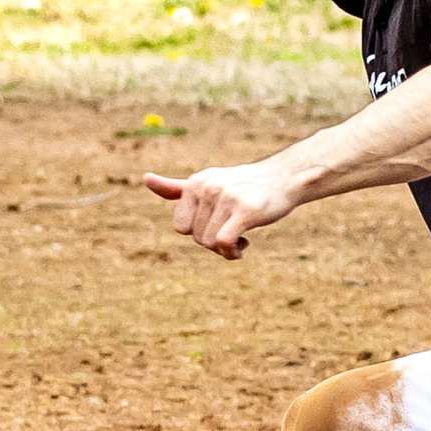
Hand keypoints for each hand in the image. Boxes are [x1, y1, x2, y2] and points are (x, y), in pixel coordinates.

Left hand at [145, 161, 301, 258]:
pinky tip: (244, 246)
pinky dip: (232, 252)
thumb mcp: (210, 182)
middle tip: (233, 235)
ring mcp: (226, 198)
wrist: (285, 178)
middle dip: (213, 243)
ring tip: (241, 241)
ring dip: (226, 250)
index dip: (199, 234)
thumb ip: (177, 188)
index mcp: (196, 182)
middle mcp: (208, 187)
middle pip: (196, 237)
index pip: (181, 227)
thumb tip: (145, 179)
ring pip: (209, 242)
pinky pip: (224, 243)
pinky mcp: (245, 210)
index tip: (216, 227)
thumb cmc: (246, 185)